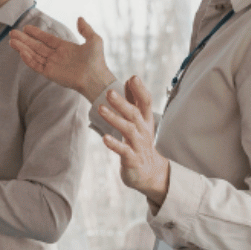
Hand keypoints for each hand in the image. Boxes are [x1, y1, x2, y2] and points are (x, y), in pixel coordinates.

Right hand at [10, 17, 116, 101]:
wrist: (96, 78)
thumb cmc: (97, 60)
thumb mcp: (94, 40)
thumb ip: (86, 29)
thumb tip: (80, 18)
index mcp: (65, 48)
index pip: (46, 39)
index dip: (36, 33)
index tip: (26, 28)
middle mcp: (56, 56)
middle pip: (36, 46)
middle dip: (24, 40)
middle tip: (12, 33)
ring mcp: (52, 65)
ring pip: (33, 55)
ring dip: (22, 48)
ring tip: (11, 41)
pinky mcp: (50, 74)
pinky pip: (36, 65)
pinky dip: (28, 59)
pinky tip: (21, 52)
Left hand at [98, 76, 171, 206]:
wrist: (150, 172)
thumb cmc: (140, 142)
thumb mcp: (139, 120)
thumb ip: (134, 100)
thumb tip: (130, 79)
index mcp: (145, 120)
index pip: (146, 102)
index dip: (140, 90)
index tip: (133, 77)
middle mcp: (143, 130)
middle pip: (134, 114)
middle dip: (122, 103)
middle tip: (109, 92)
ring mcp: (138, 145)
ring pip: (128, 130)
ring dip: (114, 119)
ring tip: (100, 109)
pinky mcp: (132, 159)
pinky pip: (123, 151)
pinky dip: (115, 144)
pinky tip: (104, 138)